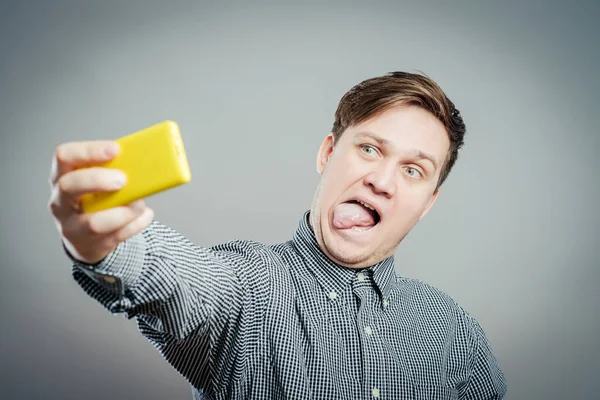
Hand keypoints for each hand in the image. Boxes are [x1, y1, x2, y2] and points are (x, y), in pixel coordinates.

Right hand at [48, 140, 153, 263]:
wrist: (86, 238)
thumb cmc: (96, 199)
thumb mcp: (97, 181)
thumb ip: (113, 171)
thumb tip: (145, 164)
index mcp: (62, 176)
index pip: (65, 156)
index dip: (88, 151)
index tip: (115, 150)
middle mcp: (60, 201)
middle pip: (69, 186)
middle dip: (98, 180)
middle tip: (123, 180)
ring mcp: (72, 226)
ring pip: (94, 222)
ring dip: (124, 212)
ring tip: (139, 204)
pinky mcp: (89, 246)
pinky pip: (116, 237)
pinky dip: (135, 225)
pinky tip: (145, 215)